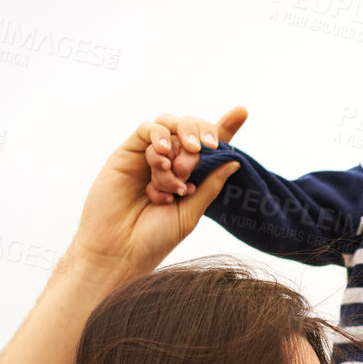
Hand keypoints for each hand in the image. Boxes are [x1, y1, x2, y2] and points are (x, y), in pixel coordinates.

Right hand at [67, 109, 244, 280]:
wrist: (120, 251)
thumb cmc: (155, 238)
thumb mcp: (191, 212)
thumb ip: (209, 185)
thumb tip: (234, 161)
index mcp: (189, 177)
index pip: (209, 146)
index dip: (225, 128)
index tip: (242, 112)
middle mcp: (169, 163)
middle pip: (190, 129)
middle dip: (200, 135)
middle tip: (202, 151)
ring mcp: (147, 157)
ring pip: (169, 126)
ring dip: (180, 139)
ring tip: (178, 168)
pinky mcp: (126, 154)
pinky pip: (146, 131)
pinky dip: (158, 137)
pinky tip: (163, 156)